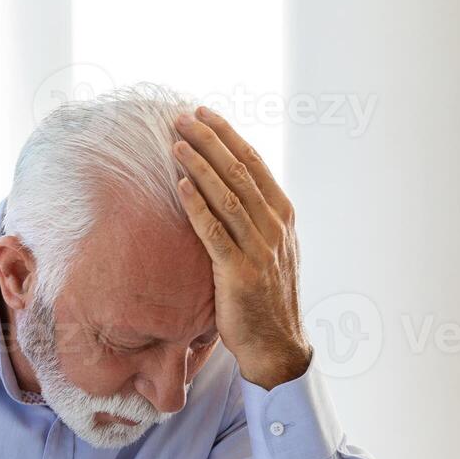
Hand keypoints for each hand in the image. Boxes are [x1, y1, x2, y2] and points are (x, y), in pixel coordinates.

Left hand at [173, 107, 310, 389]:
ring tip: (176, 142)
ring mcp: (260, 250)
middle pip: (239, 172)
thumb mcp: (270, 249)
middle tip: (182, 117)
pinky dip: (197, 206)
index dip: (227, 136)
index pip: (254, 163)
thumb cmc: (265, 296)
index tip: (204, 113)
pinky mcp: (240, 274)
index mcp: (283, 216)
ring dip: (200, 166)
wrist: (276, 345)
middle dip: (209, 141)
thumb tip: (225, 186)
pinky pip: (215, 232)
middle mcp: (275, 227)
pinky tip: (179, 186)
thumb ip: (254, 218)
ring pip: (228, 196)